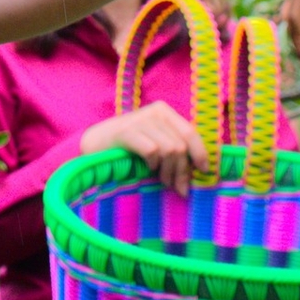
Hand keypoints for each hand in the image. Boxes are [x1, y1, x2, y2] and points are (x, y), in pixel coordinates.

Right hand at [81, 101, 209, 195]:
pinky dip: (153, 164)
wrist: (95, 144)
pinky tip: (147, 168)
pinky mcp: (126, 131)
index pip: (191, 132)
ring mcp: (139, 120)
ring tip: (163, 181)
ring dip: (168, 172)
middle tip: (178, 188)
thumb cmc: (130, 148)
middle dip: (183, 171)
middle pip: (181, 146)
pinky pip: (152, 151)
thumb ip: (175, 151)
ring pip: (170, 150)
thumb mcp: (156, 144)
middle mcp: (154, 111)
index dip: (200, 154)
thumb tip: (201, 171)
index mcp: (164, 112)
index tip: (204, 172)